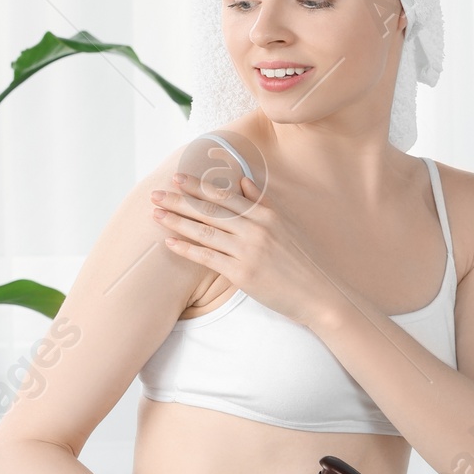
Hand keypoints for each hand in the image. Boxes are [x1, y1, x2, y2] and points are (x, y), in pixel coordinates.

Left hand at [151, 170, 337, 328]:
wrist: (318, 294)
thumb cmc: (301, 262)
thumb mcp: (285, 225)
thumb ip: (262, 203)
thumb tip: (244, 181)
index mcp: (265, 214)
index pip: (225, 196)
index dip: (198, 187)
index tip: (177, 179)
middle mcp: (256, 229)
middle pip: (209, 211)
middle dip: (179, 201)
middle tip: (156, 194)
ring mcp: (248, 251)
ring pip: (205, 232)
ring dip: (177, 221)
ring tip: (156, 214)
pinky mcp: (242, 274)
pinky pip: (208, 258)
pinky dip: (187, 249)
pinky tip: (170, 242)